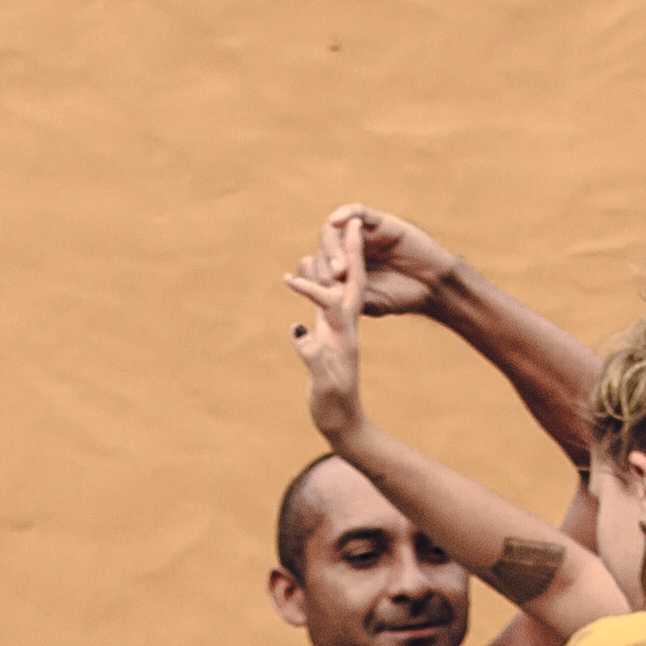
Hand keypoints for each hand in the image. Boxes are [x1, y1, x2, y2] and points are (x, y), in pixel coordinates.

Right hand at [283, 213, 371, 442]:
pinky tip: (313, 273)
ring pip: (340, 286)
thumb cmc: (334, 407)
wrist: (346, 424)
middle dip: (351, 251)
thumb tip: (300, 333)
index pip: (331, 301)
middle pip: (350, 281)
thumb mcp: (325, 385)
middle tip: (354, 221)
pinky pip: (326, 300)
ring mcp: (337, 329)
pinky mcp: (328, 335)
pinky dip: (320, 282)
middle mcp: (344, 327)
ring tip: (340, 234)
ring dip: (339, 259)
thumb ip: (314, 358)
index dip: (314, 287)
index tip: (291, 280)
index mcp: (344, 336)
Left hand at [313, 206, 464, 317]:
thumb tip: (314, 294)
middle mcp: (351, 245)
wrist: (431, 287)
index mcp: (344, 264)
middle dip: (324, 262)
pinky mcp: (380, 222)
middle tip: (333, 279)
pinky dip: (346, 213)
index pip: (317, 261)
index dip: (311, 274)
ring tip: (341, 268)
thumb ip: (343, 295)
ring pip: (338, 228)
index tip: (315, 290)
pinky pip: (358, 211)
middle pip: (325, 244)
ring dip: (333, 246)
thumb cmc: (400, 296)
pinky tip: (338, 221)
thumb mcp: (366, 302)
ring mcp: (365, 233)